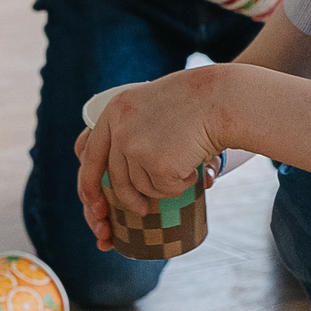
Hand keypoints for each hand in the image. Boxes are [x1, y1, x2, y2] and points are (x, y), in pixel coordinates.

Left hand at [74, 68, 225, 250]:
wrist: (221, 98)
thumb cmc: (196, 104)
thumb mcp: (152, 109)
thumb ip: (134, 133)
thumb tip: (120, 179)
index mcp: (114, 110)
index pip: (89, 154)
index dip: (89, 182)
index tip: (94, 201)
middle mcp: (118, 127)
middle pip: (114, 177)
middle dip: (125, 201)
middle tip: (140, 211)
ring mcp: (134, 145)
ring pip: (141, 187)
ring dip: (164, 186)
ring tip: (185, 167)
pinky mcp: (155, 161)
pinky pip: (163, 190)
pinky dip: (179, 186)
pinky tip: (193, 168)